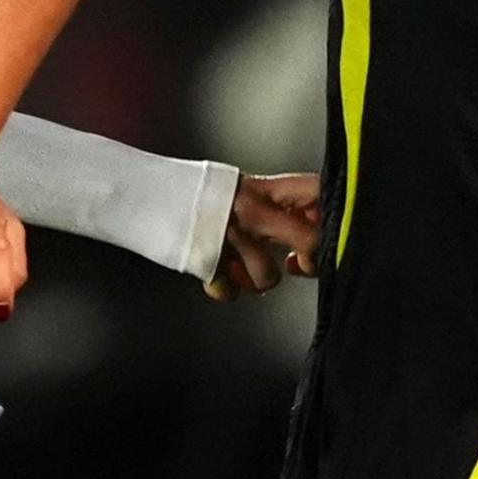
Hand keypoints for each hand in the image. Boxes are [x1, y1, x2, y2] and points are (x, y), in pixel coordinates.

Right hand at [207, 170, 321, 301]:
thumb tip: (313, 224)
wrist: (150, 195)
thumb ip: (277, 203)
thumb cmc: (202, 196)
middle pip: (309, 240)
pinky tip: (218, 273)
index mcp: (263, 189)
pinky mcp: (207, 261)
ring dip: (256, 280)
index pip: (317, 195)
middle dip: (308, 261)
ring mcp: (230, 237)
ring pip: (269, 277)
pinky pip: (230, 290)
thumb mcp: (245, 188)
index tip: (318, 233)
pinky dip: (225, 287)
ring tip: (241, 267)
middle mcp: (251, 211)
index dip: (328, 218)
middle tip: (295, 264)